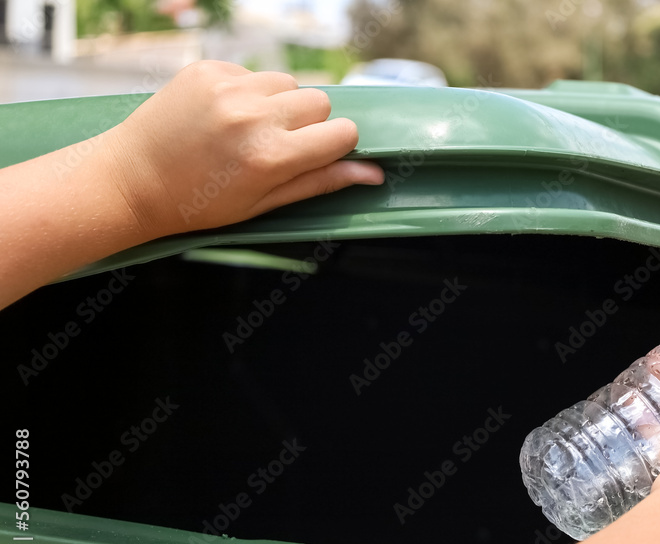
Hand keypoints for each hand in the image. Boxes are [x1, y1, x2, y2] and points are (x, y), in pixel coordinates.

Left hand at [102, 60, 383, 237]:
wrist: (131, 181)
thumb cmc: (200, 203)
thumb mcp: (265, 203)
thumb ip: (321, 182)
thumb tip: (374, 172)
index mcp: (271, 157)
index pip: (342, 132)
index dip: (335, 145)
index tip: (316, 155)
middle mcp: (253, 116)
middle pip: (320, 102)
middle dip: (309, 123)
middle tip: (278, 146)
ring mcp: (228, 88)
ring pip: (288, 82)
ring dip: (279, 103)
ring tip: (247, 129)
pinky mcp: (207, 69)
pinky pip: (252, 72)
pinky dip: (247, 91)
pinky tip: (222, 116)